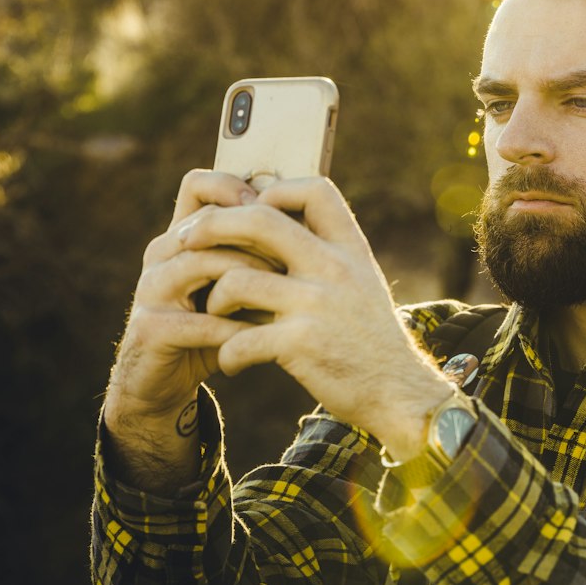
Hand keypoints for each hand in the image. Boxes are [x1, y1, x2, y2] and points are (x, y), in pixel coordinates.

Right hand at [102, 169, 274, 486]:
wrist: (163, 382)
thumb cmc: (213, 326)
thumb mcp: (238, 285)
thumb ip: (261, 254)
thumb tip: (313, 219)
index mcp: (181, 235)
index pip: (199, 185)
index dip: (239, 189)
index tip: (282, 212)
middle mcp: (160, 253)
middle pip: (210, 223)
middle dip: (259, 238)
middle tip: (297, 257)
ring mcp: (151, 289)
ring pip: (205, 264)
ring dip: (252, 279)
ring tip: (286, 294)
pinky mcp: (150, 328)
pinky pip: (202, 320)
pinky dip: (239, 327)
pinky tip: (267, 335)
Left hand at [180, 176, 450, 461]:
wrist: (400, 394)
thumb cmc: (372, 340)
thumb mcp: (362, 283)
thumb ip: (328, 255)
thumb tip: (275, 225)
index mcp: (350, 249)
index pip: (314, 190)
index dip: (276, 190)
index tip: (252, 209)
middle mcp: (335, 268)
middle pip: (260, 220)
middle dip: (212, 226)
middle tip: (185, 240)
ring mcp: (317, 304)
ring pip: (237, 280)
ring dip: (214, 300)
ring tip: (216, 317)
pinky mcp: (302, 344)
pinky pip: (239, 339)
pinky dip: (227, 353)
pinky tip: (230, 363)